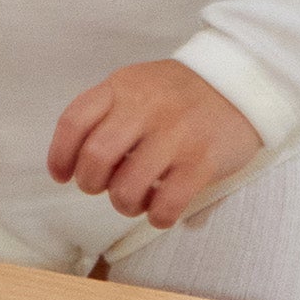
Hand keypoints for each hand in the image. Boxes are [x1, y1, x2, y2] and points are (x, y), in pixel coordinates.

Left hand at [46, 60, 262, 230]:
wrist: (240, 82)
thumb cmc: (179, 92)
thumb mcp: (137, 84)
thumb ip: (107, 112)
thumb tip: (75, 160)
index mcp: (121, 87)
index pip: (74, 121)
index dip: (59, 155)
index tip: (61, 175)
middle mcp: (144, 108)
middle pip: (95, 158)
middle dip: (90, 184)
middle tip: (101, 188)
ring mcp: (175, 135)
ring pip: (127, 187)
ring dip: (124, 204)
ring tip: (135, 199)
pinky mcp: (203, 161)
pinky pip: (167, 204)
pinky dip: (157, 217)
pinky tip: (160, 211)